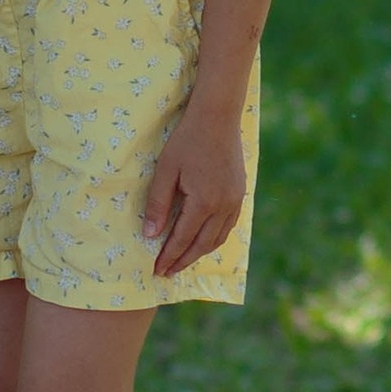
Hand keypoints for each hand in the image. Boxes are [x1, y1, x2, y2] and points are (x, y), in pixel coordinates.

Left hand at [142, 97, 249, 277]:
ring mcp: (235, 202)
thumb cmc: (187, 141)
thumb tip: (151, 236)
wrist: (217, 118)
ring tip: (182, 261)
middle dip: (183, 261)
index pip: (183, 239)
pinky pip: (228, 226)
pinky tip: (202, 240)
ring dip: (199, 253)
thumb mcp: (166, 171)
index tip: (157, 270)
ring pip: (217, 239)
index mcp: (204, 203)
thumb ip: (158, 204)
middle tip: (167, 273)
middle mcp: (223, 207)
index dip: (169, 256)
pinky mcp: (240, 194)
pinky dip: (213, 239)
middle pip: (202, 245)